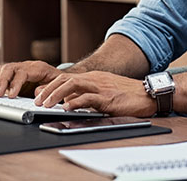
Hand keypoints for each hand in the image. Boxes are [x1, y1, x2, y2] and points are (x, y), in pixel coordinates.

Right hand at [0, 60, 61, 97]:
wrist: (61, 78)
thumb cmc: (59, 82)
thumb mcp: (57, 86)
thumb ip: (47, 89)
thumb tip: (36, 93)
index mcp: (38, 67)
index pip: (22, 72)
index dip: (15, 83)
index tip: (11, 95)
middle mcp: (27, 65)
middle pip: (9, 68)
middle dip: (1, 82)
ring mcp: (20, 68)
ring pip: (3, 69)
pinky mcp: (14, 74)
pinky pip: (1, 73)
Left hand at [34, 71, 155, 117]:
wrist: (149, 93)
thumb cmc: (129, 94)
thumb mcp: (105, 92)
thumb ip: (88, 95)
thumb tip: (70, 103)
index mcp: (94, 77)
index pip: (66, 78)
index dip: (51, 86)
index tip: (39, 95)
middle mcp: (95, 79)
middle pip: (65, 79)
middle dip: (48, 90)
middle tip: (37, 101)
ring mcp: (101, 87)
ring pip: (72, 85)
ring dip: (56, 95)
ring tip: (46, 104)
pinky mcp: (108, 98)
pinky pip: (88, 98)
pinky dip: (75, 102)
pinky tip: (67, 108)